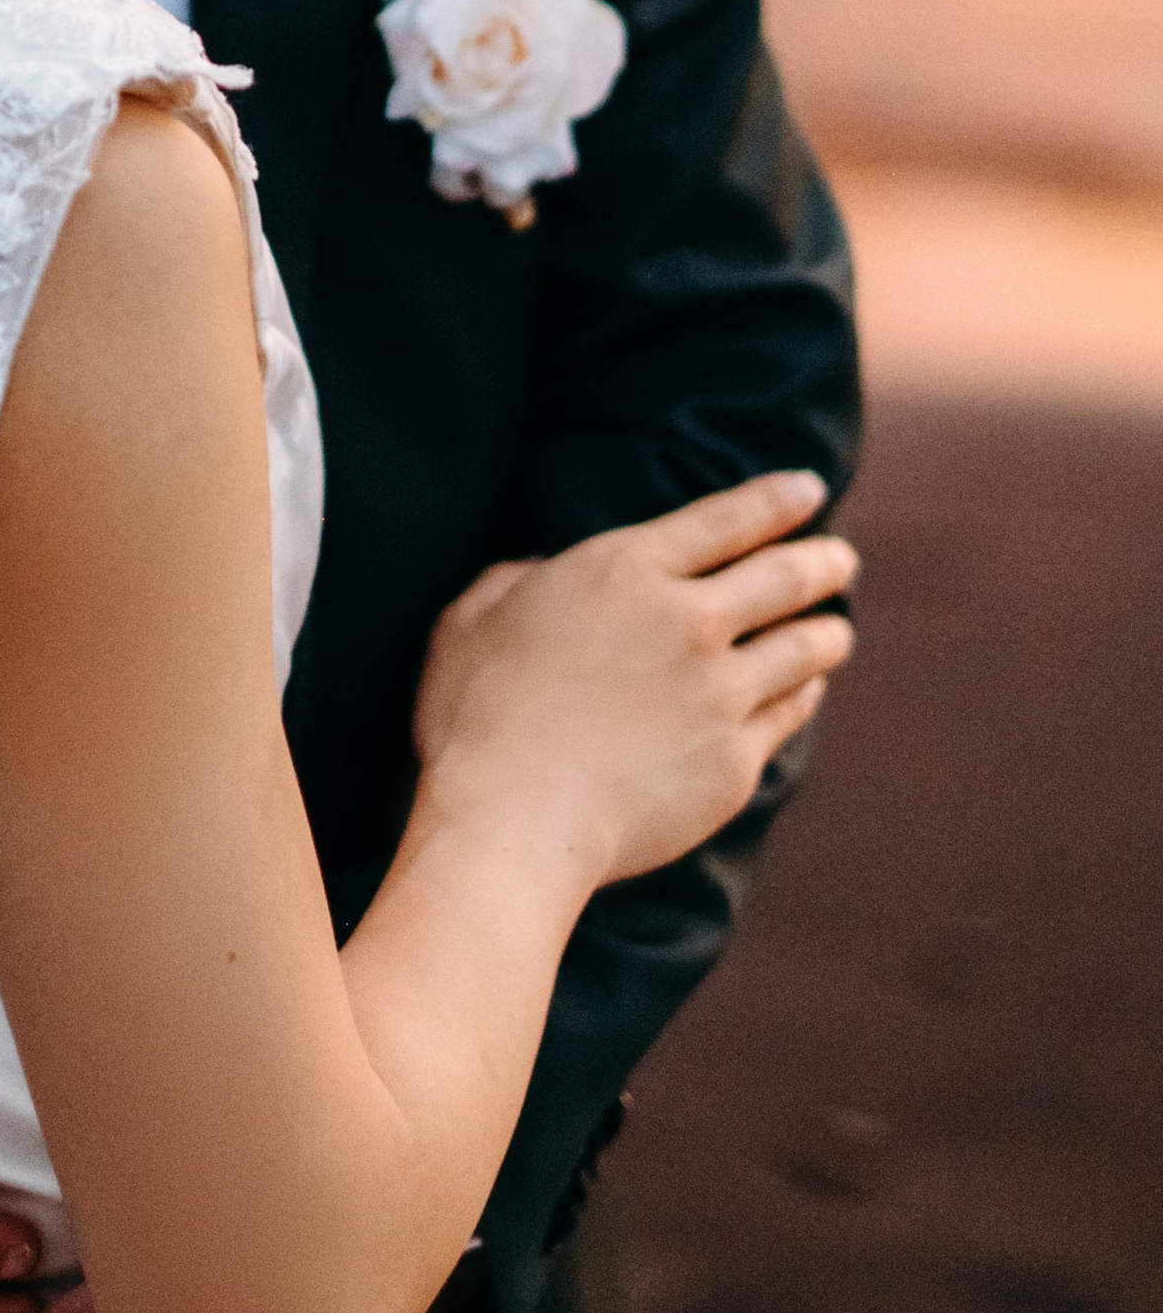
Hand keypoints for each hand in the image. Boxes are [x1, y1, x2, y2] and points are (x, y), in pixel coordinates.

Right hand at [413, 466, 856, 888]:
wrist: (514, 822)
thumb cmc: (476, 716)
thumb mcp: (471, 618)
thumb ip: (513, 579)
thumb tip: (540, 571)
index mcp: (623, 570)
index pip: (725, 519)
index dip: (776, 500)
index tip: (809, 489)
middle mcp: (687, 621)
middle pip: (786, 577)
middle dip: (824, 561)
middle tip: (842, 558)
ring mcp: (721, 694)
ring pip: (806, 647)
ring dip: (828, 631)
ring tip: (836, 629)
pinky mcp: (736, 761)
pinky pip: (790, 713)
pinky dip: (803, 692)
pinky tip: (804, 690)